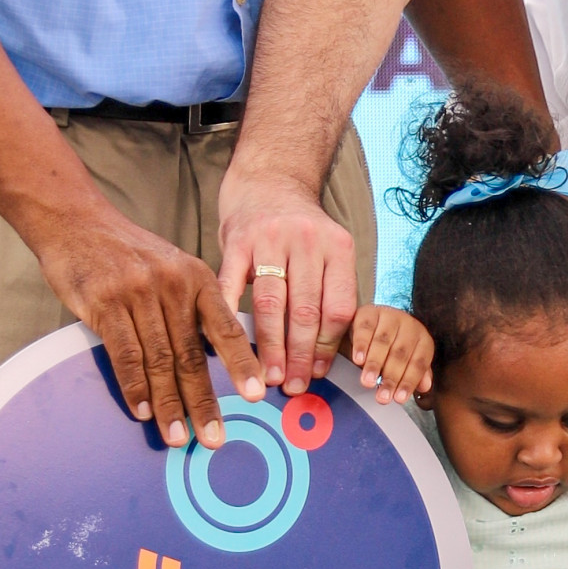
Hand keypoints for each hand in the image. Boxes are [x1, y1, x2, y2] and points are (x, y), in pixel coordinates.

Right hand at [33, 197, 262, 447]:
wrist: (77, 221)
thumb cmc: (128, 253)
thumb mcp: (172, 268)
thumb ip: (190, 308)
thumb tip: (210, 361)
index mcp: (197, 277)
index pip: (226, 327)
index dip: (242, 364)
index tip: (257, 395)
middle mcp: (173, 285)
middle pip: (192, 354)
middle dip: (204, 401)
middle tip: (214, 437)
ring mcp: (138, 293)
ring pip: (159, 360)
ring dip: (169, 404)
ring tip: (177, 436)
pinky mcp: (105, 303)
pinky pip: (125, 353)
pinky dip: (135, 386)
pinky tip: (142, 411)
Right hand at [216, 167, 360, 397]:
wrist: (268, 183)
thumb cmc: (300, 232)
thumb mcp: (327, 253)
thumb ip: (328, 294)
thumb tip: (322, 357)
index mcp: (338, 248)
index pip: (339, 307)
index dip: (328, 346)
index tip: (318, 374)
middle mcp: (308, 241)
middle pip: (306, 310)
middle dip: (300, 355)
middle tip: (293, 385)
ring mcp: (271, 238)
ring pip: (273, 303)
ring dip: (270, 346)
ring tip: (268, 375)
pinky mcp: (237, 239)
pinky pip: (232, 284)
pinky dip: (229, 315)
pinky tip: (229, 343)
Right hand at [345, 304, 434, 401]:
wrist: (372, 322)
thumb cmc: (392, 347)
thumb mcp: (406, 361)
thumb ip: (415, 374)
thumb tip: (425, 387)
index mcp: (422, 339)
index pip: (418, 363)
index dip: (409, 382)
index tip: (399, 399)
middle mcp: (409, 325)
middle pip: (401, 354)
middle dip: (391, 377)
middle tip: (382, 396)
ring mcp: (389, 315)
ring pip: (383, 342)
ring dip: (375, 364)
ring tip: (368, 382)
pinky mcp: (369, 312)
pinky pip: (365, 329)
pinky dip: (361, 345)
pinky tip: (358, 360)